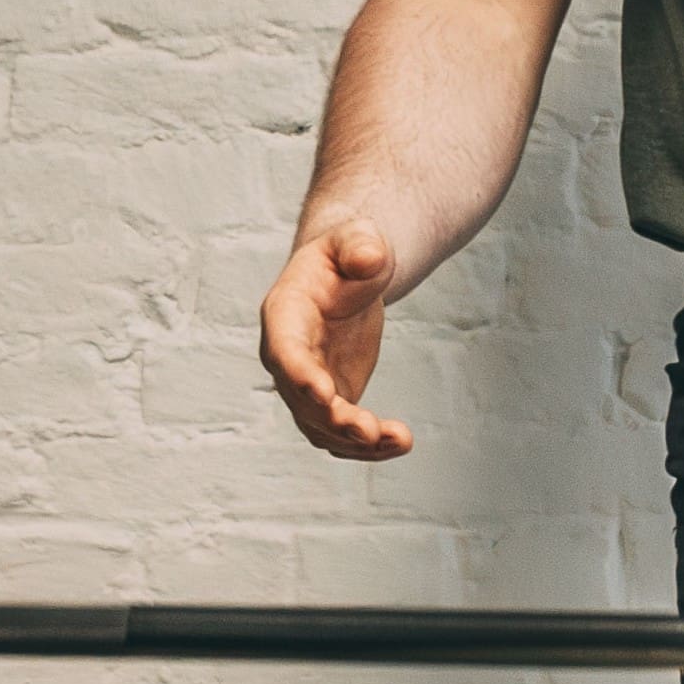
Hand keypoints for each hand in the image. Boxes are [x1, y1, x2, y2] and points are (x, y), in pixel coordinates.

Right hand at [260, 223, 412, 459]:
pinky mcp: (331, 399)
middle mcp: (286, 356)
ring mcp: (307, 383)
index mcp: (284, 314)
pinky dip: (368, 445)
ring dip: (356, 441)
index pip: (284, 350)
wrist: (349, 275)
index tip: (323, 394)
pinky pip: (342, 432)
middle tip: (370, 432)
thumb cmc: (348, 252)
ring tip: (399, 440)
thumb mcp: (357, 237)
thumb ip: (360, 245)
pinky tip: (398, 443)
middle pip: (301, 398)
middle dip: (333, 419)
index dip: (299, 374)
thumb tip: (368, 259)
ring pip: (321, 426)